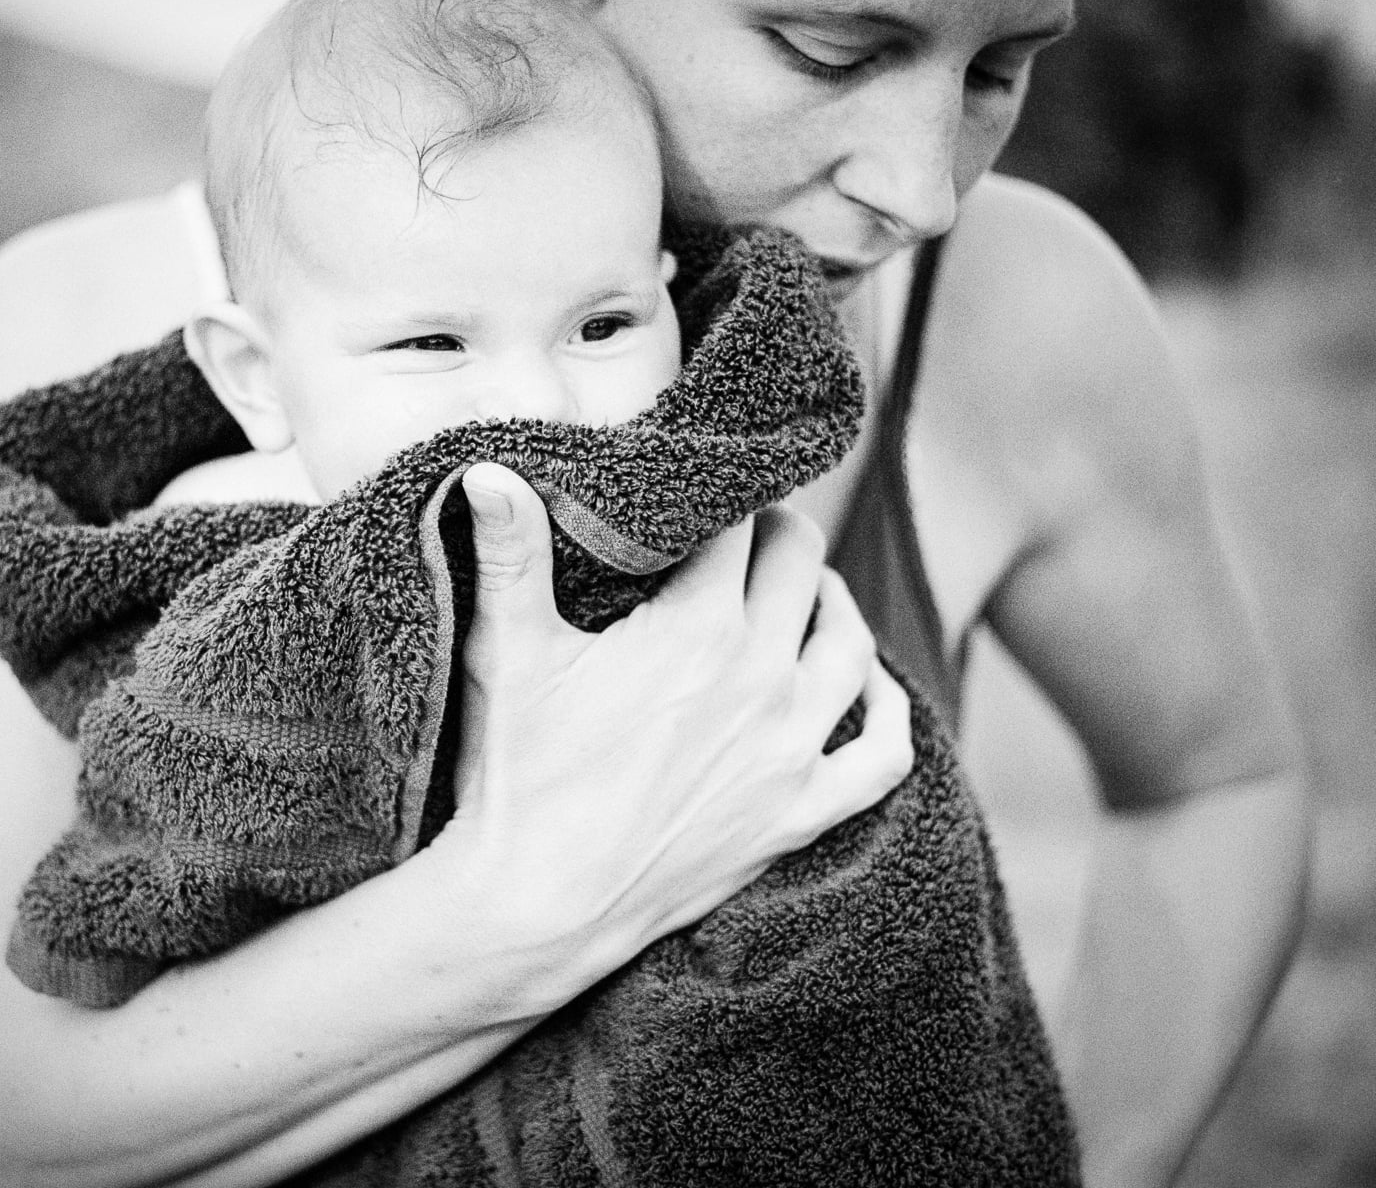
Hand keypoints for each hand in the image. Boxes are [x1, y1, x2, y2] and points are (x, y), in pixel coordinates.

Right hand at [437, 463, 912, 986]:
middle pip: (800, 566)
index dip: (718, 496)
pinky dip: (885, 711)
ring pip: (850, 644)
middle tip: (741, 532)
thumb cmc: (518, 776)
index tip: (699, 494)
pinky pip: (882, 755)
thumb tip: (490, 467)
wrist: (538, 908)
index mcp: (698, 628)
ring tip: (802, 588)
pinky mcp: (801, 814)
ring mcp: (791, 750)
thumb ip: (510, 552)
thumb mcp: (508, 654)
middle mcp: (762, 679)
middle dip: (773, 534)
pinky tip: (869, 686)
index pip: (736, 523)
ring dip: (829, 602)